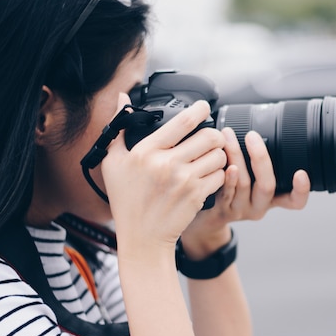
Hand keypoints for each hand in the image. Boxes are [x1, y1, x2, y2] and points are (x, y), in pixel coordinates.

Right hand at [102, 95, 226, 258]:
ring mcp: (184, 181)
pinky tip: (209, 175)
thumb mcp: (114, 163)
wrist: (142, 237)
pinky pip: (221, 175)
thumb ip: (118, 128)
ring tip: (210, 158)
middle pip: (209, 136)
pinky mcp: (197, 195)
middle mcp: (166, 164)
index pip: (182, 122)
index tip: (205, 106)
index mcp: (146, 152)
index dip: (199, 110)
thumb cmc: (127, 200)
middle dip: (214, 135)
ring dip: (219, 154)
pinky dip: (219, 174)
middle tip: (211, 138)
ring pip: (219, 155)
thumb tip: (122, 99)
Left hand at [179, 127, 309, 257]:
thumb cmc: (231, 192)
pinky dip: (227, 176)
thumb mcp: (251, 181)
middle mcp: (259, 206)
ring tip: (229, 135)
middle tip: (253, 136)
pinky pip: (226, 192)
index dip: (301, 190)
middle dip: (261, 158)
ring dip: (236, 156)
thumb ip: (257, 164)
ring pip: (243, 184)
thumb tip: (255, 129)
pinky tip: (225, 163)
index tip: (301, 173)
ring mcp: (240, 209)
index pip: (295, 200)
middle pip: (267, 186)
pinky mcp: (222, 210)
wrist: (206, 218)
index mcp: (272, 199)